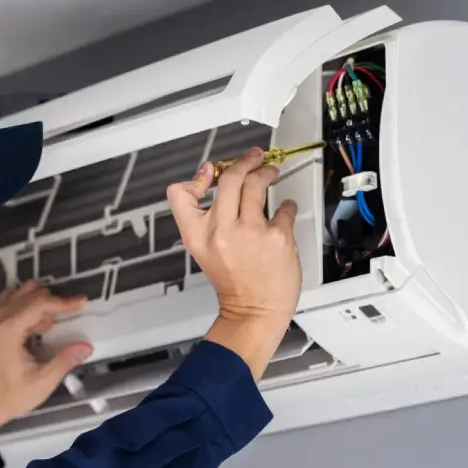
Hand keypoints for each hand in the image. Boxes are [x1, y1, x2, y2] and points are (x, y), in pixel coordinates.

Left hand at [0, 280, 92, 438]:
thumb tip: (87, 346)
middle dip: (52, 303)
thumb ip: (65, 360)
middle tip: (66, 321)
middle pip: (31, 294)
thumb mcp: (44, 381)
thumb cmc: (14, 394)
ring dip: (39, 303)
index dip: (63, 302)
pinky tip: (36, 324)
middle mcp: (0, 319)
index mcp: (10, 330)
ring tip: (49, 327)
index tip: (82, 301)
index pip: (40, 304)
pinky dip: (27, 305)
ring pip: (21, 294)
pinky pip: (12, 302)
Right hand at [167, 147, 301, 379]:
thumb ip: (207, 217)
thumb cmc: (233, 281)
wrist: (255, 310)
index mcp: (197, 236)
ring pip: (257, 183)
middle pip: (229, 178)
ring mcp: (250, 232)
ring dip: (266, 173)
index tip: (210, 173)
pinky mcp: (277, 237)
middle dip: (244, 161)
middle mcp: (221, 231)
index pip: (180, 194)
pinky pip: (284, 208)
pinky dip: (286, 206)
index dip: (195, 178)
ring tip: (269, 173)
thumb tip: (215, 179)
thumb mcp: (204, 250)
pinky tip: (284, 211)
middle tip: (254, 157)